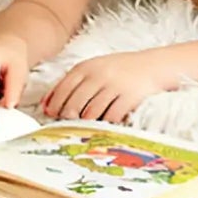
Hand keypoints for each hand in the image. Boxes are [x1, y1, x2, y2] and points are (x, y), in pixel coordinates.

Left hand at [41, 51, 173, 123]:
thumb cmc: (117, 69)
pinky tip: (101, 129)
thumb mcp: (94, 69)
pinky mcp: (128, 98)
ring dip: (84, 124)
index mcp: (87, 67)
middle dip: (67, 116)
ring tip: (80, 131)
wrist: (150, 65)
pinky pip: (111, 117)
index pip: (65, 85)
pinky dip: (104, 125)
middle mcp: (99, 75)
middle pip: (76, 100)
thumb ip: (73, 83)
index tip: (49, 114)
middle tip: (63, 127)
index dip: (55, 102)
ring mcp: (114, 86)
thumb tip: (47, 104)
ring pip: (92, 111)